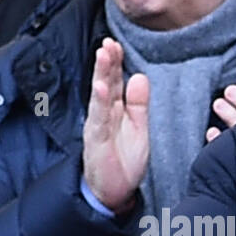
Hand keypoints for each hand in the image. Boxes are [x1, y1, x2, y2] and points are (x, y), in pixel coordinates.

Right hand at [82, 38, 149, 212]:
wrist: (113, 192)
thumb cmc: (124, 160)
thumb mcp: (139, 128)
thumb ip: (139, 104)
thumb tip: (140, 76)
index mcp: (115, 110)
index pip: (115, 81)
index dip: (116, 63)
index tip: (116, 44)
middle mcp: (104, 115)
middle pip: (105, 83)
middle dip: (106, 62)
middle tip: (108, 42)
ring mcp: (98, 127)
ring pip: (99, 97)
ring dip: (101, 75)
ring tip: (103, 55)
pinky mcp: (96, 142)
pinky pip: (98, 119)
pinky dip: (100, 103)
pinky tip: (101, 88)